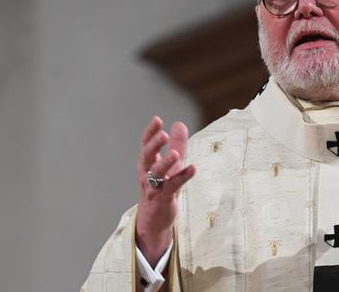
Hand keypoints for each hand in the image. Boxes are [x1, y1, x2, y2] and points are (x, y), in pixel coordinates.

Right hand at [135, 117, 195, 265]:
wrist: (154, 219)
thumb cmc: (161, 187)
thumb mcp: (170, 165)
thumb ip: (176, 145)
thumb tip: (179, 123)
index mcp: (147, 163)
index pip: (145, 145)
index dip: (150, 133)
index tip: (157, 119)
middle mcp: (146, 174)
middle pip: (147, 157)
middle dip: (154, 145)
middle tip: (163, 134)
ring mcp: (153, 187)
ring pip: (155, 174)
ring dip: (165, 163)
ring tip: (176, 154)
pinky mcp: (162, 199)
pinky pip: (172, 187)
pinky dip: (182, 177)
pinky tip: (192, 168)